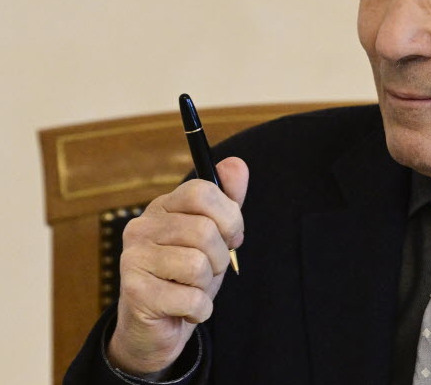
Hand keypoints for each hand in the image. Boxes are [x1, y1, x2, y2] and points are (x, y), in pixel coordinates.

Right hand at [107, 157, 247, 375]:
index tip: (230, 236)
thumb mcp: (214, 235)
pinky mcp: (135, 292)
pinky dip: (199, 309)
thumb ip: (228, 200)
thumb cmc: (187, 275)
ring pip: (198, 265)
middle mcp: (141, 226)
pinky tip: (184, 309)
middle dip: (221, 257)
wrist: (156, 327)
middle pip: (205, 230)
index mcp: (163, 206)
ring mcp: (133, 258)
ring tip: (192, 288)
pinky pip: (191, 298)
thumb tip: (237, 164)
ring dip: (207, 285)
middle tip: (209, 270)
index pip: (203, 191)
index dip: (229, 216)